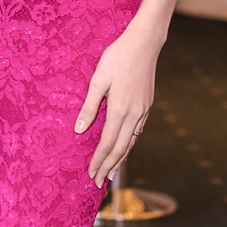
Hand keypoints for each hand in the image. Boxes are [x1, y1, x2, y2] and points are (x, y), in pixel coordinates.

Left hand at [74, 25, 158, 187]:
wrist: (144, 44)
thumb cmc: (117, 57)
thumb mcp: (97, 79)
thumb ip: (89, 106)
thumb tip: (79, 130)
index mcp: (119, 109)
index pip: (107, 143)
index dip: (99, 161)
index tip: (91, 174)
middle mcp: (134, 114)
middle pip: (121, 149)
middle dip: (109, 167)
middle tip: (99, 183)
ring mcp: (143, 111)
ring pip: (131, 142)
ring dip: (120, 160)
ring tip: (112, 174)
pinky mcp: (147, 106)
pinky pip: (137, 132)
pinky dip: (129, 145)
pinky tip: (124, 149)